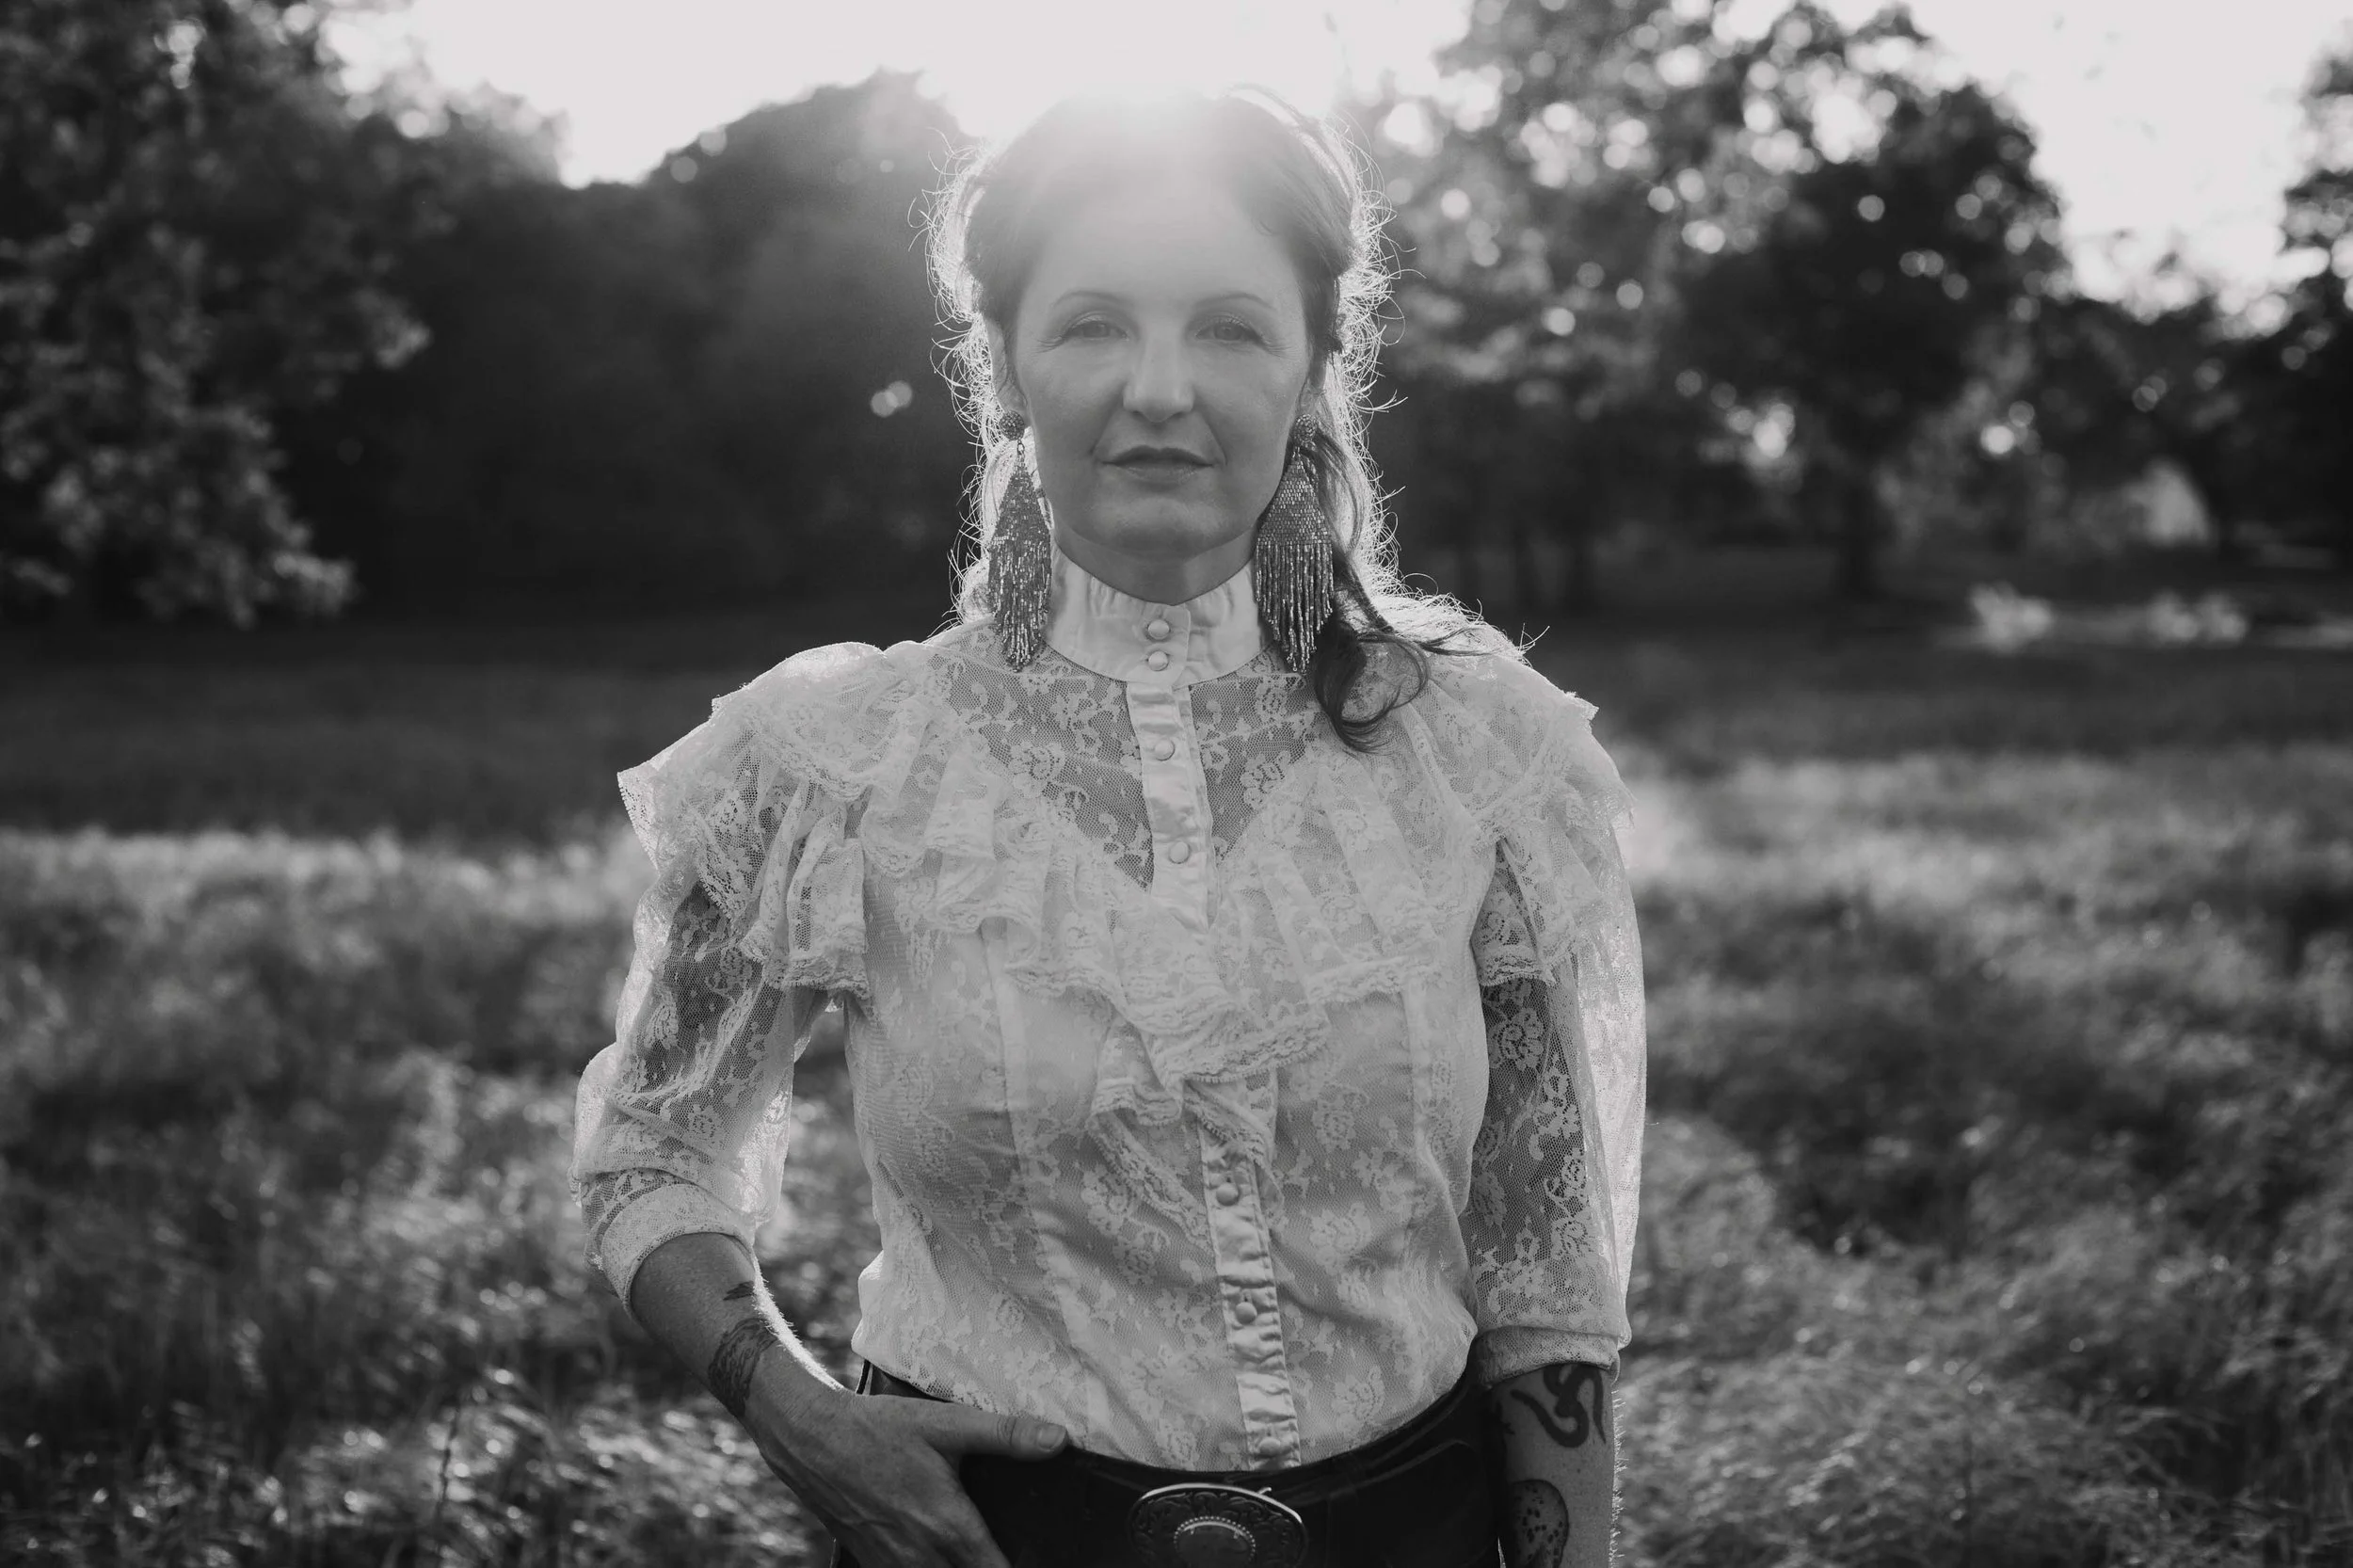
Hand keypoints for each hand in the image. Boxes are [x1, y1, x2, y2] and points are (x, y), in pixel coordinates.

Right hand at [746, 1375, 1067, 1567]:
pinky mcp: (873, 1562)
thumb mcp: (947, 1424)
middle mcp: (922, 1557)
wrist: (811, 1439)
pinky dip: (932, 1567)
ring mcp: (894, 1565)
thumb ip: (1006, 1435)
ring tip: (978, 1550)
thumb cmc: (879, 1430)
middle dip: (991, 1567)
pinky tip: (940, 1550)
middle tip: (1008, 1550)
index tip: (1040, 1559)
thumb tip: (1059, 1441)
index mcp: (948, 1528)